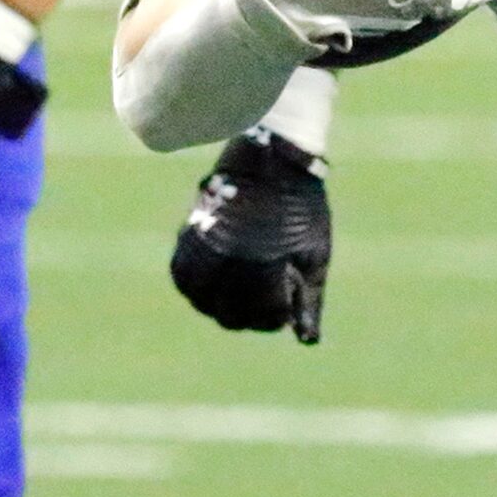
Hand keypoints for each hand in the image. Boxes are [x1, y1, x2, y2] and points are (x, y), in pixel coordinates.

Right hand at [171, 127, 332, 342]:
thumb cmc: (303, 204)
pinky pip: (181, 273)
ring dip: (218, 304)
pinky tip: (212, 282)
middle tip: (263, 301)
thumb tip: (307, 342)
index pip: (264, 314)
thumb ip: (310, 299)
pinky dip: (194, 285)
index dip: (277, 317)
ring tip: (237, 293)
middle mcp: (229, 255)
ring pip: (200, 299)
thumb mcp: (315, 252)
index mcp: (264, 260)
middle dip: (249, 316)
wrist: (272, 154)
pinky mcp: (191, 230)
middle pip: (229, 314)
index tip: (286, 304)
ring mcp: (206, 242)